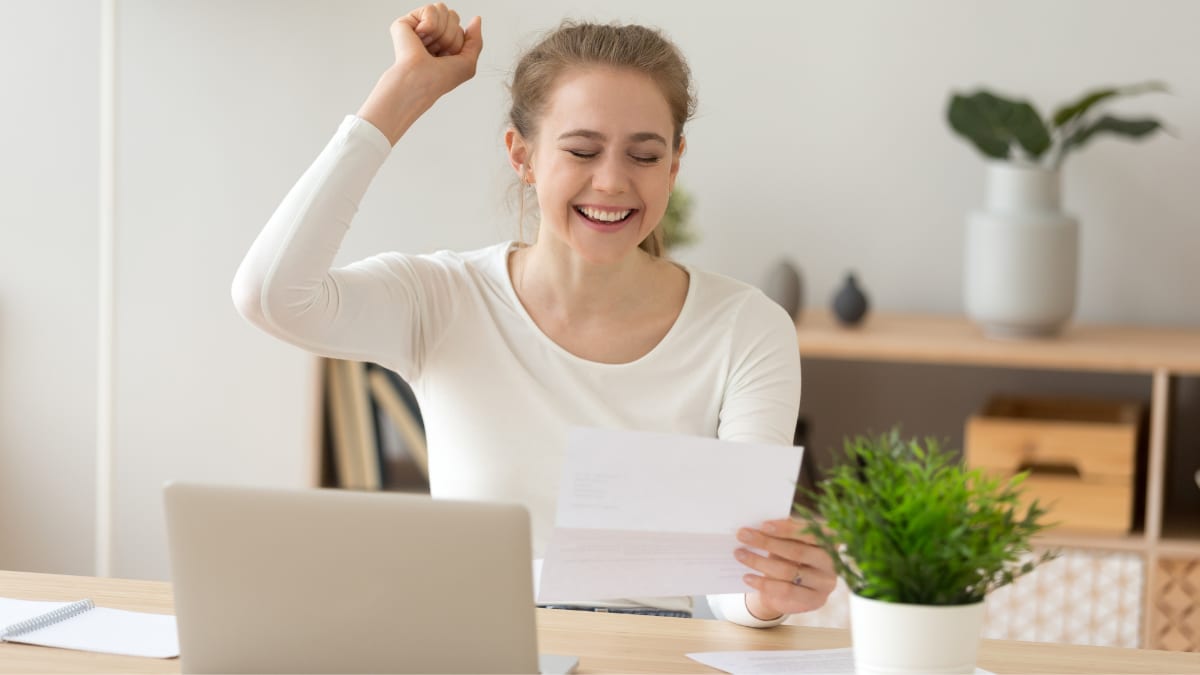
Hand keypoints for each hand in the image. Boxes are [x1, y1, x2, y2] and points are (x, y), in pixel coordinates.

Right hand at [357, 4, 482, 144]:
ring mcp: (417, 28)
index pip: (459, 28)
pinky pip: (431, 8)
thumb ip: (476, 40)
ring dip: (442, 32)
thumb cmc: (440, 79)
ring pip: (443, 9)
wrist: (420, 80)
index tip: (446, 58)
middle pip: (453, 16)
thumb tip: (476, 19)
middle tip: (437, 52)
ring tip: (428, 46)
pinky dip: (431, 24)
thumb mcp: (468, 63)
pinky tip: (420, 36)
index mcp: (442, 45)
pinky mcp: (405, 23)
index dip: (458, 43)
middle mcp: (430, 36)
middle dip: (451, 36)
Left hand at [735, 518, 836, 619]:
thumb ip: (781, 533)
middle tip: (743, 535)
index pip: (810, 531)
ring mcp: (825, 583)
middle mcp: (831, 562)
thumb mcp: (788, 543)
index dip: (787, 528)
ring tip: (739, 554)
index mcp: (830, 540)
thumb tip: (759, 525)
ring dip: (760, 562)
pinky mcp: (815, 600)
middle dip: (767, 542)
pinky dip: (763, 583)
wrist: (791, 592)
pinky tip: (747, 577)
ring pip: (789, 571)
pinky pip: (786, 590)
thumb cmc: (789, 558)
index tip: (763, 525)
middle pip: (798, 551)